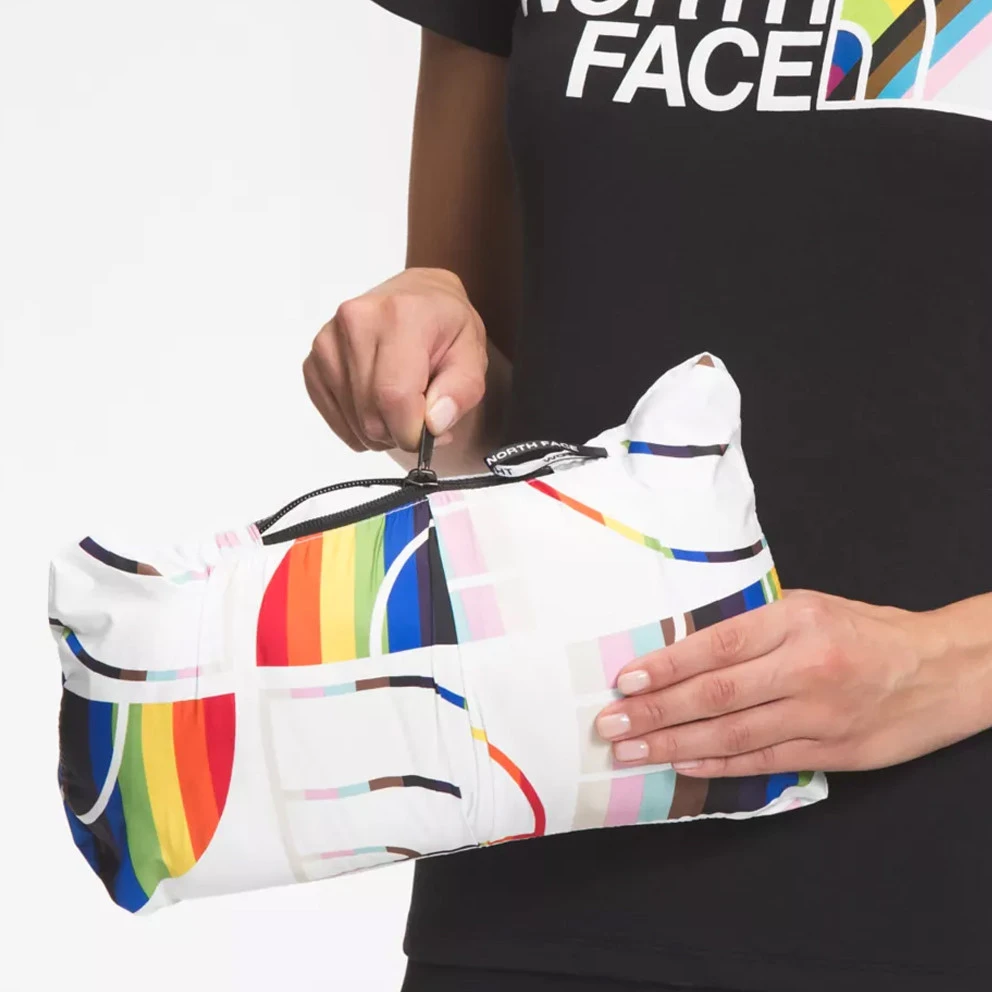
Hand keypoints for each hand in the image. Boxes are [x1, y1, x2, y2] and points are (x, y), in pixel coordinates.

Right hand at [304, 267, 487, 451]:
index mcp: (400, 316)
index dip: (412, 432)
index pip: (394, 396)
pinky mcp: (313, 361)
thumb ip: (461, 392)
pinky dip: (359, 426)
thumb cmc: (446, 325)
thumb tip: (433, 425)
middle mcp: (355, 323)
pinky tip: (378, 406)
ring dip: (381, 432)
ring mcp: (328, 343)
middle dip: (400, 434)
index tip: (430, 436)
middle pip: (372, 416)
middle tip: (420, 418)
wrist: (417, 295)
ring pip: (354, 422)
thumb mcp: (473, 353)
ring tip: (401, 407)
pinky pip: (334, 418)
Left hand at [595, 589, 991, 776]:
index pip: (716, 646)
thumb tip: (683, 648)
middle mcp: (805, 668)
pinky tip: (682, 765)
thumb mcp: (809, 608)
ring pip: (734, 735)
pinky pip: (764, 761)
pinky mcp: (833, 751)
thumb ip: (753, 627)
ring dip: (676, 745)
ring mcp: (819, 715)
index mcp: (795, 621)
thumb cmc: (866, 630)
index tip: (626, 681)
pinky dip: (718, 765)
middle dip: (657, 712)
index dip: (666, 666)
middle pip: (717, 694)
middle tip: (612, 725)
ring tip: (633, 751)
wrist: (941, 669)